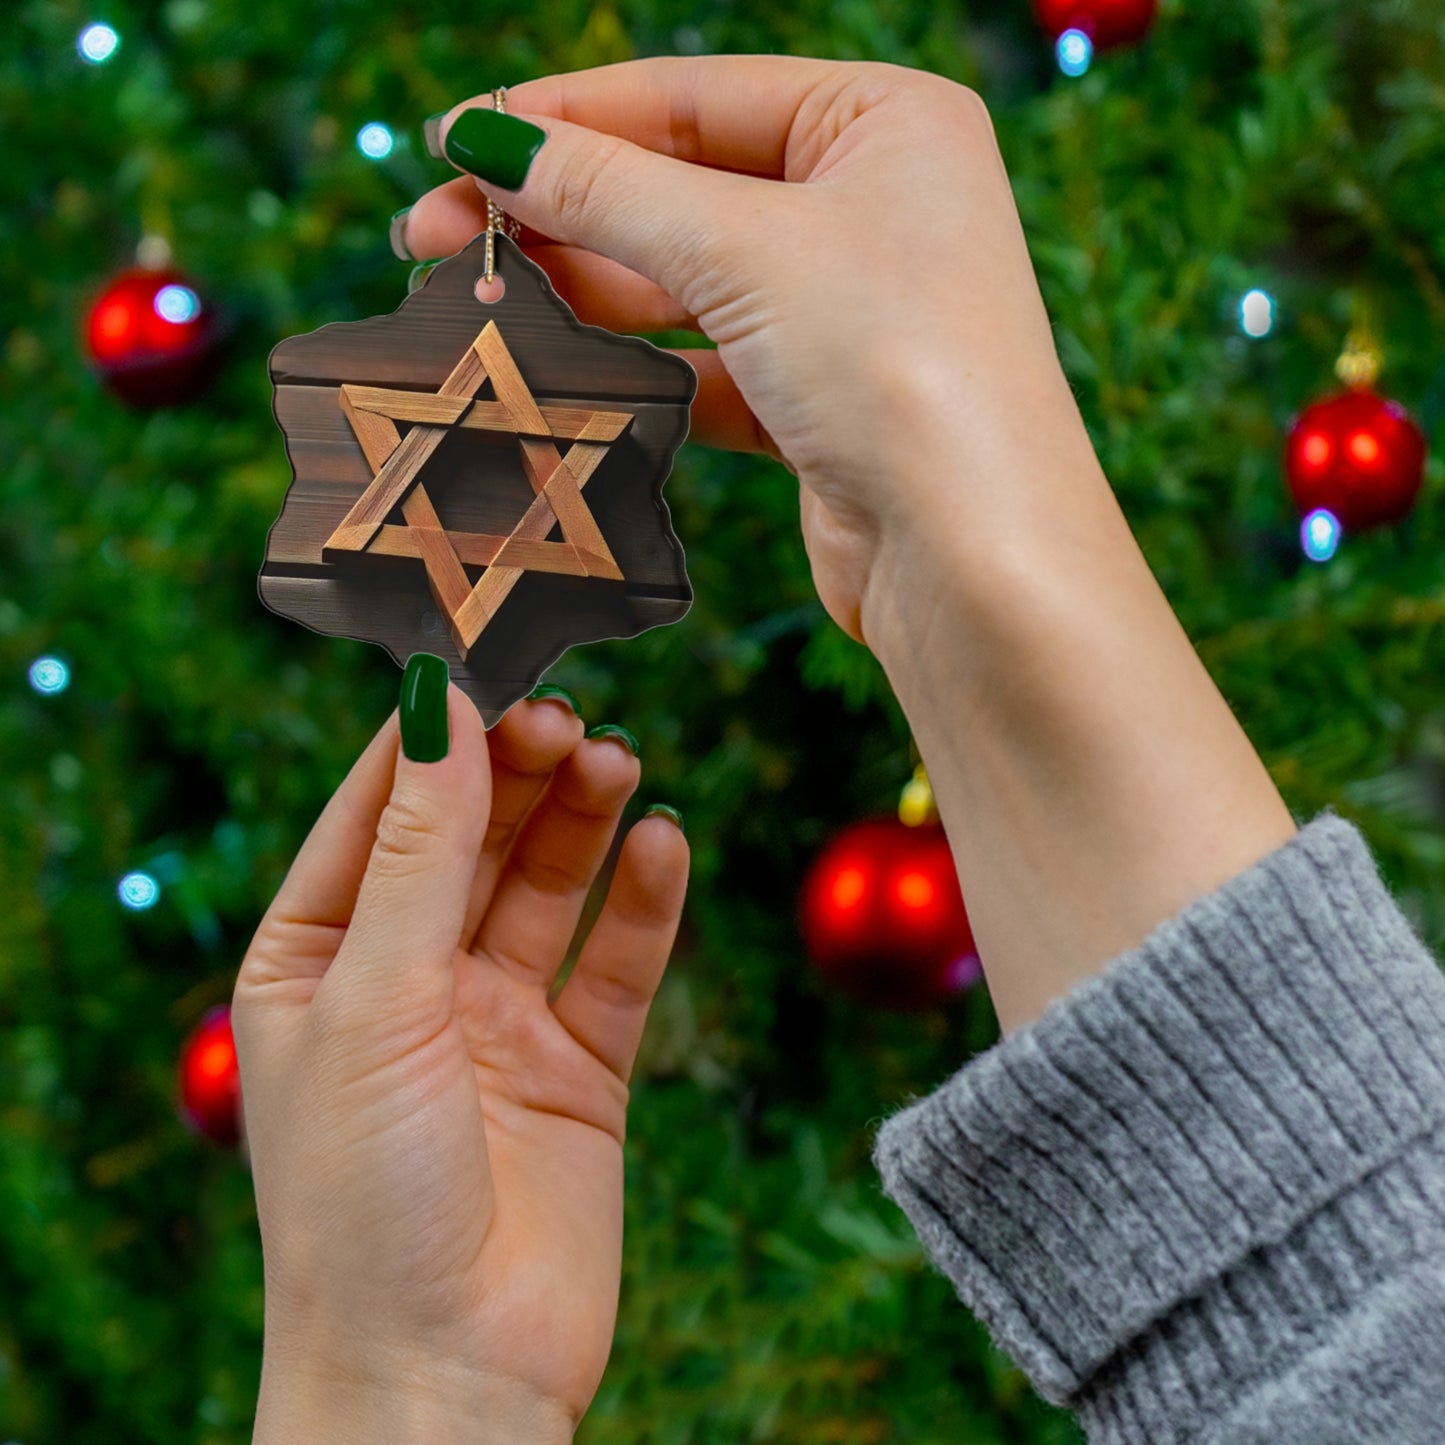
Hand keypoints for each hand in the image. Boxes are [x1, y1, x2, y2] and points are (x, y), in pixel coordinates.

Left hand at [232, 688, 687, 1440]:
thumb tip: (436, 707)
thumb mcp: (374, 1000)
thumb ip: (417, 852)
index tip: (488, 668)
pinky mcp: (579, 1069)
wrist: (446, 1378)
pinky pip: (617, 963)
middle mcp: (407, 982)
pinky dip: (644, 902)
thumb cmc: (362, 1201)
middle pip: (472, 839)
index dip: (431, 741)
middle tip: (570, 719)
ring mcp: (497, 1024)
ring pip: (549, 887)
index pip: (375, 814)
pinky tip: (664, 844)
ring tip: (620, 762)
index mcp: (317, 961)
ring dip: (584, 821)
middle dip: (519, 774)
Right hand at [401, 57, 1093, 645]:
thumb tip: (487, 141)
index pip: (692, 96)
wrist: (972, 556)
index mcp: (883, 121)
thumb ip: (609, 190)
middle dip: (557, 209)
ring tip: (475, 298)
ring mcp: (847, 307)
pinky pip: (706, 363)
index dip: (564, 117)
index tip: (453, 141)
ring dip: (583, 288)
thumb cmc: (896, 365)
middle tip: (430, 235)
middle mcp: (872, 204)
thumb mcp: (743, 249)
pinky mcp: (820, 401)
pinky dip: (635, 368)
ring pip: (686, 280)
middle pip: (680, 187)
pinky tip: (557, 369)